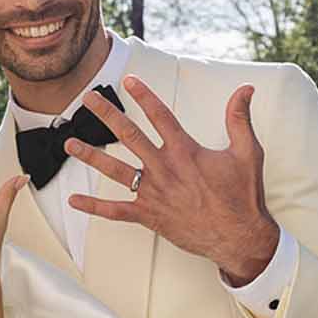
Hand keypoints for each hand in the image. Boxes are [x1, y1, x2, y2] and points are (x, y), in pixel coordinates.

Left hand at [67, 75, 279, 283]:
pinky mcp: (149, 216)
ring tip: (69, 143)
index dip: (143, 95)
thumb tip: (245, 89)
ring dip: (90, 156)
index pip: (159, 115)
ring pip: (115, 170)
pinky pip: (116, 211)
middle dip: (106, 115)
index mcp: (185, 151)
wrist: (239, 237)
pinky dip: (94, 206)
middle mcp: (164, 168)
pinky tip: (74, 201)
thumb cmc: (242, 196)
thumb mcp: (248, 152)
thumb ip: (240, 118)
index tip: (128, 80)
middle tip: (87, 100)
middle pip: (128, 135)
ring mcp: (153, 192)